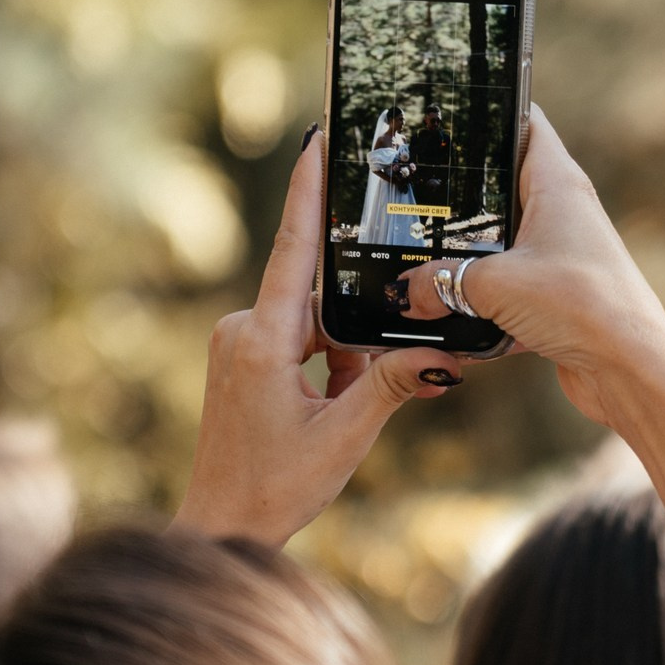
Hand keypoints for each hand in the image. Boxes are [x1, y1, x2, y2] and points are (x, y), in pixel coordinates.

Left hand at [175, 129, 460, 544]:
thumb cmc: (274, 487)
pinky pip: (298, 342)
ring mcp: (236, 343)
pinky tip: (326, 410)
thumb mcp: (346, 437)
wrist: (220, 524)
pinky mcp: (239, 358)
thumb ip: (393, 386)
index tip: (317, 140)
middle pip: (320, 302)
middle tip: (356, 396)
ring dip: (343, 362)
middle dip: (355, 342)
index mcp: (264, 341)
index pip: (293, 251)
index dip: (308, 192)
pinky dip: (326, 368)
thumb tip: (444, 355)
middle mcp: (242, 330)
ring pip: (314, 327)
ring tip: (337, 416)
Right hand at [420, 108, 664, 618]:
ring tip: (419, 258)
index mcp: (556, 183)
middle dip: (460, 194)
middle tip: (410, 193)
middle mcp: (565, 212)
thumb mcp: (493, 285)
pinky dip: (482, 302)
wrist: (632, 372)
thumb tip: (403, 293)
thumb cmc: (580, 306)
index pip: (522, 122)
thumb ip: (438, 283)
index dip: (487, 110)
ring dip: (467, 254)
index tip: (445, 109)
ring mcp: (565, 255)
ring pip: (503, 242)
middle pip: (504, 185)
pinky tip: (450, 319)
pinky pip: (510, 289)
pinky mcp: (560, 298)